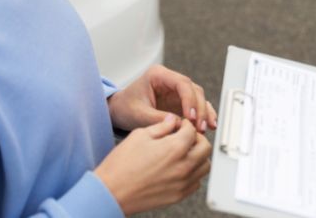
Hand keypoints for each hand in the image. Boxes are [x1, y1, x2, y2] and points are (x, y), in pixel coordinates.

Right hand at [95, 114, 211, 214]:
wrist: (110, 192)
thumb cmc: (121, 165)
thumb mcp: (140, 135)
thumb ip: (161, 126)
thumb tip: (173, 120)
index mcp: (175, 148)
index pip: (192, 130)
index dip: (185, 124)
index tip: (179, 125)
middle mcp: (183, 166)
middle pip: (205, 147)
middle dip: (197, 138)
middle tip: (185, 137)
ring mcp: (182, 183)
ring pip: (205, 166)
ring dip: (198, 156)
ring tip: (184, 153)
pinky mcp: (178, 196)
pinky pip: (196, 182)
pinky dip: (193, 173)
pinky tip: (180, 168)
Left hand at [107, 64, 217, 132]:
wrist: (118, 111)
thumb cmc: (125, 108)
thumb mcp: (138, 115)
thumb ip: (158, 119)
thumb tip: (179, 125)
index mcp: (158, 75)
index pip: (182, 83)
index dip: (189, 100)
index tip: (190, 117)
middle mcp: (170, 80)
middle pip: (193, 90)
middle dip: (199, 108)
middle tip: (199, 126)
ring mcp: (176, 90)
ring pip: (198, 97)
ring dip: (204, 112)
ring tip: (207, 127)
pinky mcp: (179, 101)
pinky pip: (195, 105)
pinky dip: (202, 114)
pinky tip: (208, 124)